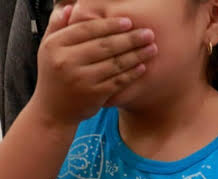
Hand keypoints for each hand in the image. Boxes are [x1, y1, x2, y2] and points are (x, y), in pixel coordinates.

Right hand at [32, 4, 157, 125]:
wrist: (53, 110)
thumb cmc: (54, 75)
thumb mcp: (47, 48)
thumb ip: (57, 26)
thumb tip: (71, 7)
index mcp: (55, 45)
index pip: (87, 29)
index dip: (109, 25)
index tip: (128, 22)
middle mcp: (67, 61)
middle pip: (105, 45)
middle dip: (130, 39)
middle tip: (148, 33)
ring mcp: (82, 79)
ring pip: (114, 63)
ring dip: (136, 55)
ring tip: (152, 48)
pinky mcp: (94, 94)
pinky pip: (118, 81)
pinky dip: (132, 73)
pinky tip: (143, 66)